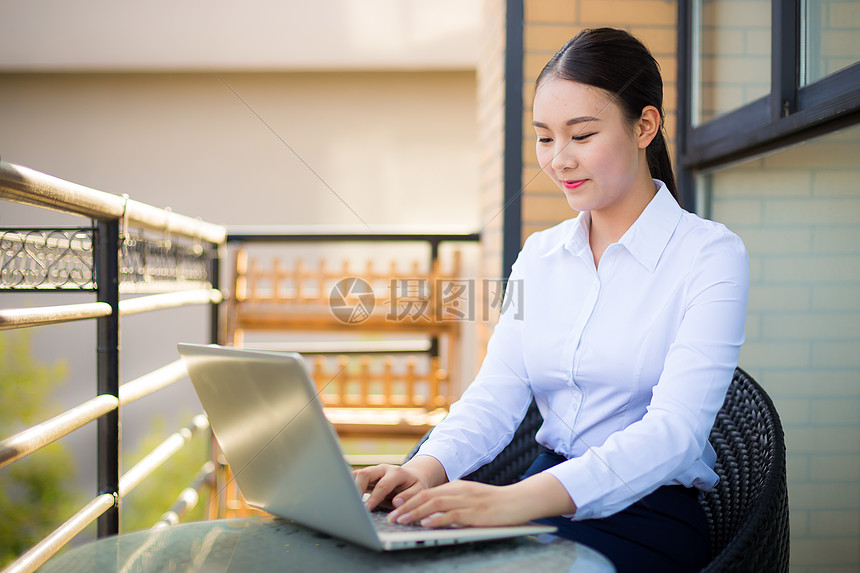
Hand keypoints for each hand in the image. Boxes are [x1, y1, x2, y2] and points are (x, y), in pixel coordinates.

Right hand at [353, 455, 447, 511]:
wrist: (413, 476)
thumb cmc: (416, 486)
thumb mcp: (419, 491)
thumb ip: (409, 497)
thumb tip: (396, 503)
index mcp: (397, 473)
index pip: (382, 485)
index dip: (374, 497)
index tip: (366, 509)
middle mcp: (383, 469)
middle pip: (365, 474)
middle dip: (357, 489)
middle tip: (353, 505)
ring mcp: (374, 471)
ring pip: (357, 474)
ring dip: (350, 487)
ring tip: (346, 502)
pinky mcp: (368, 475)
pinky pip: (354, 477)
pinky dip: (349, 486)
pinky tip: (345, 497)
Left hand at [387, 472, 575, 527]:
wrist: (520, 501)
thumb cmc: (495, 503)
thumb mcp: (471, 498)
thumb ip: (454, 502)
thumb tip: (433, 512)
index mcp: (457, 487)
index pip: (428, 491)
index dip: (410, 498)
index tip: (395, 505)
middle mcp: (459, 491)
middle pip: (427, 496)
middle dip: (407, 506)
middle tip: (392, 516)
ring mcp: (467, 501)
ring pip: (435, 504)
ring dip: (415, 513)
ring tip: (401, 520)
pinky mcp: (476, 513)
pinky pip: (453, 515)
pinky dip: (437, 519)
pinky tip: (426, 523)